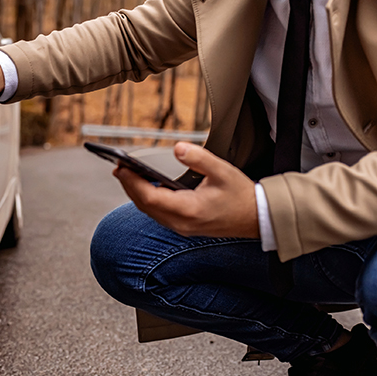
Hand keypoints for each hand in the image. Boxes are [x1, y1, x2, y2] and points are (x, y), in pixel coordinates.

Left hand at [114, 142, 259, 238]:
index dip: (133, 182)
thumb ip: (199, 158)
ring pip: (150, 211)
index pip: (151, 197)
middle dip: (130, 186)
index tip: (121, 168)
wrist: (257, 219)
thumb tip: (177, 147)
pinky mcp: (184, 227)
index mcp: (189, 210)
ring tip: (127, 174)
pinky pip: (158, 214)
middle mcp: (181, 223)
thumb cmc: (241, 195)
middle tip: (119, 167)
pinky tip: (146, 186)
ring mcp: (181, 228)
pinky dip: (148, 200)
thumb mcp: (222, 171)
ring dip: (137, 193)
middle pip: (145, 206)